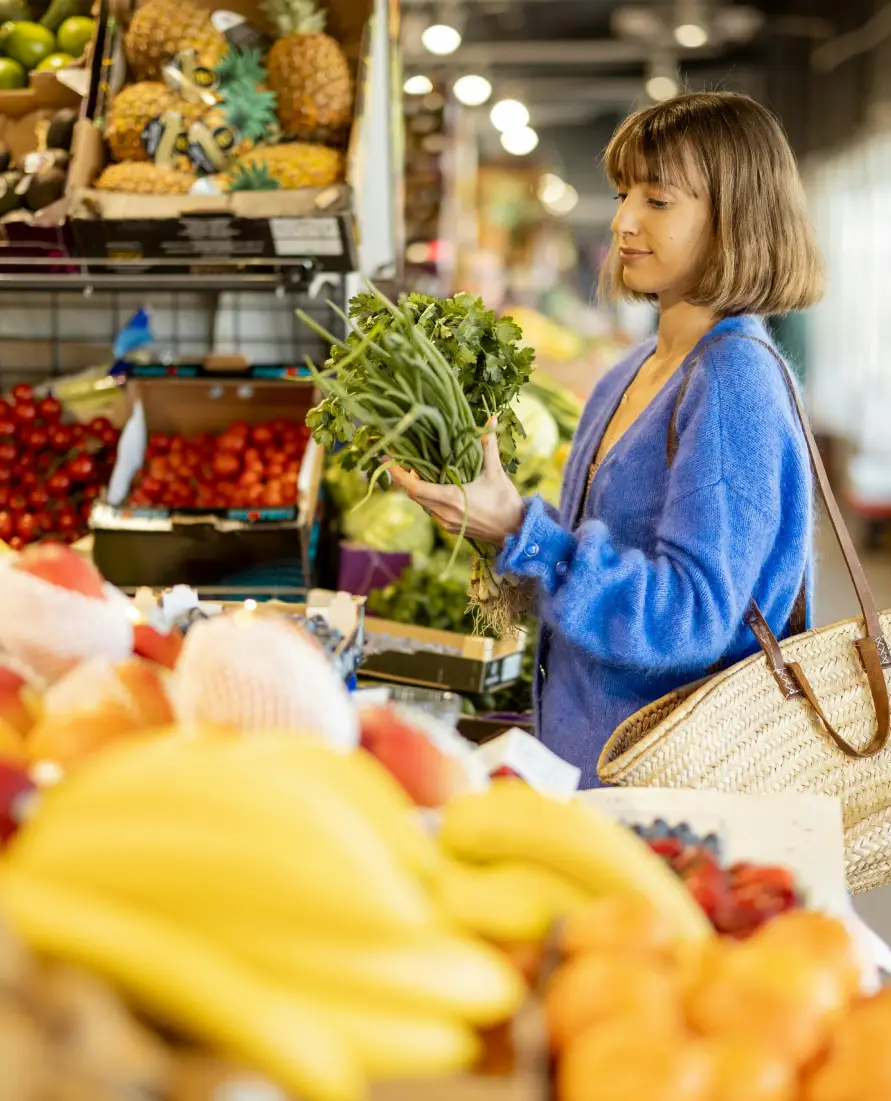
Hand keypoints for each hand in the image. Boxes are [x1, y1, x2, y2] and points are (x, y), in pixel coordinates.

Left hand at [389, 422, 524, 545]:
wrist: (516, 532)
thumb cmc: (506, 502)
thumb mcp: (496, 472)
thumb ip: (489, 446)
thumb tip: (491, 420)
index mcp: (450, 498)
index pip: (413, 486)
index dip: (398, 473)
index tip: (388, 459)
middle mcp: (443, 512)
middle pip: (413, 494)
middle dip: (405, 478)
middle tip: (401, 459)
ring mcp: (446, 522)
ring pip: (422, 503)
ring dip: (417, 488)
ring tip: (416, 470)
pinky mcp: (451, 528)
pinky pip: (431, 511)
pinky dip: (427, 498)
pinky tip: (433, 486)